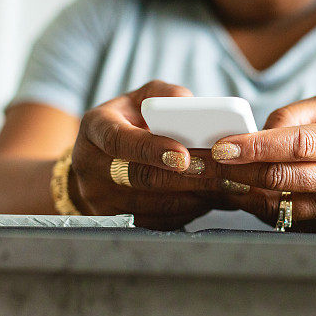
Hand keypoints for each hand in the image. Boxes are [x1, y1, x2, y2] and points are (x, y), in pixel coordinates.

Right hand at [70, 80, 227, 229]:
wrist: (101, 159)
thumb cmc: (129, 122)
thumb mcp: (140, 99)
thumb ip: (164, 94)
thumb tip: (189, 103)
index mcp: (95, 128)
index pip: (119, 140)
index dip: (152, 149)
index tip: (184, 155)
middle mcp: (90, 165)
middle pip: (141, 177)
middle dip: (187, 176)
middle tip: (221, 172)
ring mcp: (99, 198)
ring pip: (154, 204)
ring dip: (194, 196)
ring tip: (225, 185)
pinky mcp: (116, 220)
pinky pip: (157, 221)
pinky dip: (188, 211)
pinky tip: (210, 199)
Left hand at [210, 95, 315, 233]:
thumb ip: (296, 113)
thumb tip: (259, 130)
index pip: (298, 145)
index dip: (256, 145)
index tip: (223, 145)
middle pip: (280, 178)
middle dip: (236, 169)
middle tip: (204, 161)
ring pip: (275, 203)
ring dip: (238, 190)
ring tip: (213, 176)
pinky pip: (281, 219)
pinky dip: (254, 205)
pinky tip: (237, 190)